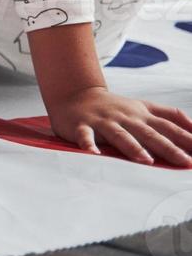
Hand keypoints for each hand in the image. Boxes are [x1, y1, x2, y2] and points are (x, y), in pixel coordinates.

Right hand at [46, 87, 191, 165]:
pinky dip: (88, 144)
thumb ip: (169, 114)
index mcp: (141, 115)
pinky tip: (93, 153)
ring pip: (120, 135)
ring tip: (146, 160)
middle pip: (149, 134)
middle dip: (168, 148)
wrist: (76, 94)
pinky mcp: (82, 125)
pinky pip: (85, 136)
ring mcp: (104, 121)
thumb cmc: (114, 106)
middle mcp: (126, 118)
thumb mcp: (143, 106)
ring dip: (133, 147)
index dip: (187, 139)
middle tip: (185, 161)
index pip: (169, 127)